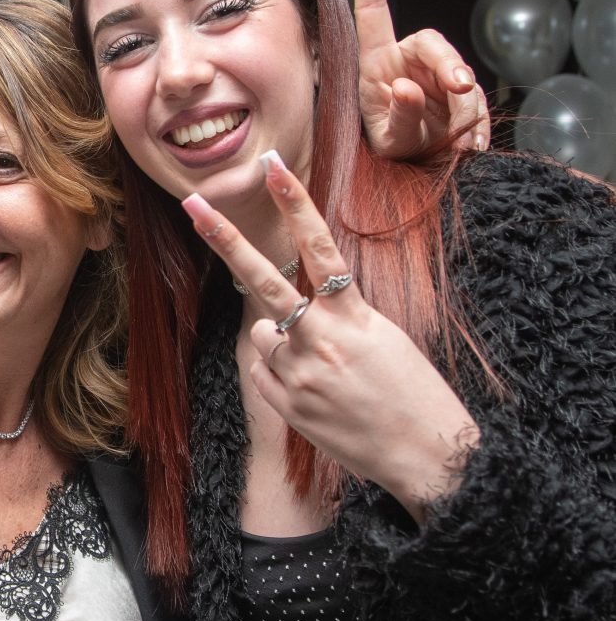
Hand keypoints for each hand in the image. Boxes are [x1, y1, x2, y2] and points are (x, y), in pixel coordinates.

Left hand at [180, 152, 476, 519]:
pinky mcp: (284, 402)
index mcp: (355, 315)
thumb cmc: (414, 392)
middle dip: (226, 238)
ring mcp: (298, 372)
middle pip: (263, 279)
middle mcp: (321, 338)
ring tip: (325, 369)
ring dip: (283, 340)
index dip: (294, 203)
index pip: (319, 246)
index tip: (272, 166)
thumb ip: (338, 316)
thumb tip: (287, 313)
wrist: (426, 454)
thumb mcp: (386, 338)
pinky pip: (264, 369)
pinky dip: (281, 373)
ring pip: (265, 332)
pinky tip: (317, 393)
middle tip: (193, 204)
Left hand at [353, 0, 490, 156]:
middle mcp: (407, 61)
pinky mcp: (462, 91)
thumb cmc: (393, 147)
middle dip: (449, 63)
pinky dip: (478, 124)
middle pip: (432, 43)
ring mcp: (437, 74)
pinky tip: (470, 144)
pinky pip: (477, 100)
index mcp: (377, 63)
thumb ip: (399, 116)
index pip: (373, 13)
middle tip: (460, 88)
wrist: (418, 165)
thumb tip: (409, 87)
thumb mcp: (389, 140)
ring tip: (458, 137)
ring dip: (465, 105)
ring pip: (461, 75)